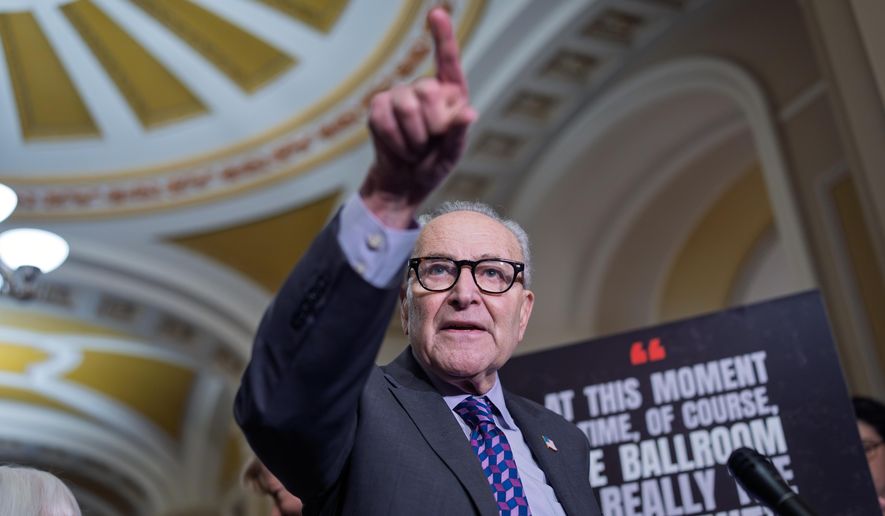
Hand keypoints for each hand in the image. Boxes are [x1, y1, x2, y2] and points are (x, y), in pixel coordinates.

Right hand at [360, 6, 476, 227]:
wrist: (405, 183)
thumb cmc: (434, 165)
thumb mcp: (453, 154)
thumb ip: (460, 133)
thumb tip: (469, 113)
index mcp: (450, 94)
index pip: (448, 61)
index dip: (442, 36)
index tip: (436, 13)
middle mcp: (425, 88)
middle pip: (428, 91)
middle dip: (432, 126)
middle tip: (430, 144)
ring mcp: (399, 95)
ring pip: (406, 105)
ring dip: (413, 138)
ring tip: (416, 149)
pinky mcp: (377, 108)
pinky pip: (384, 118)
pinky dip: (395, 141)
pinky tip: (399, 149)